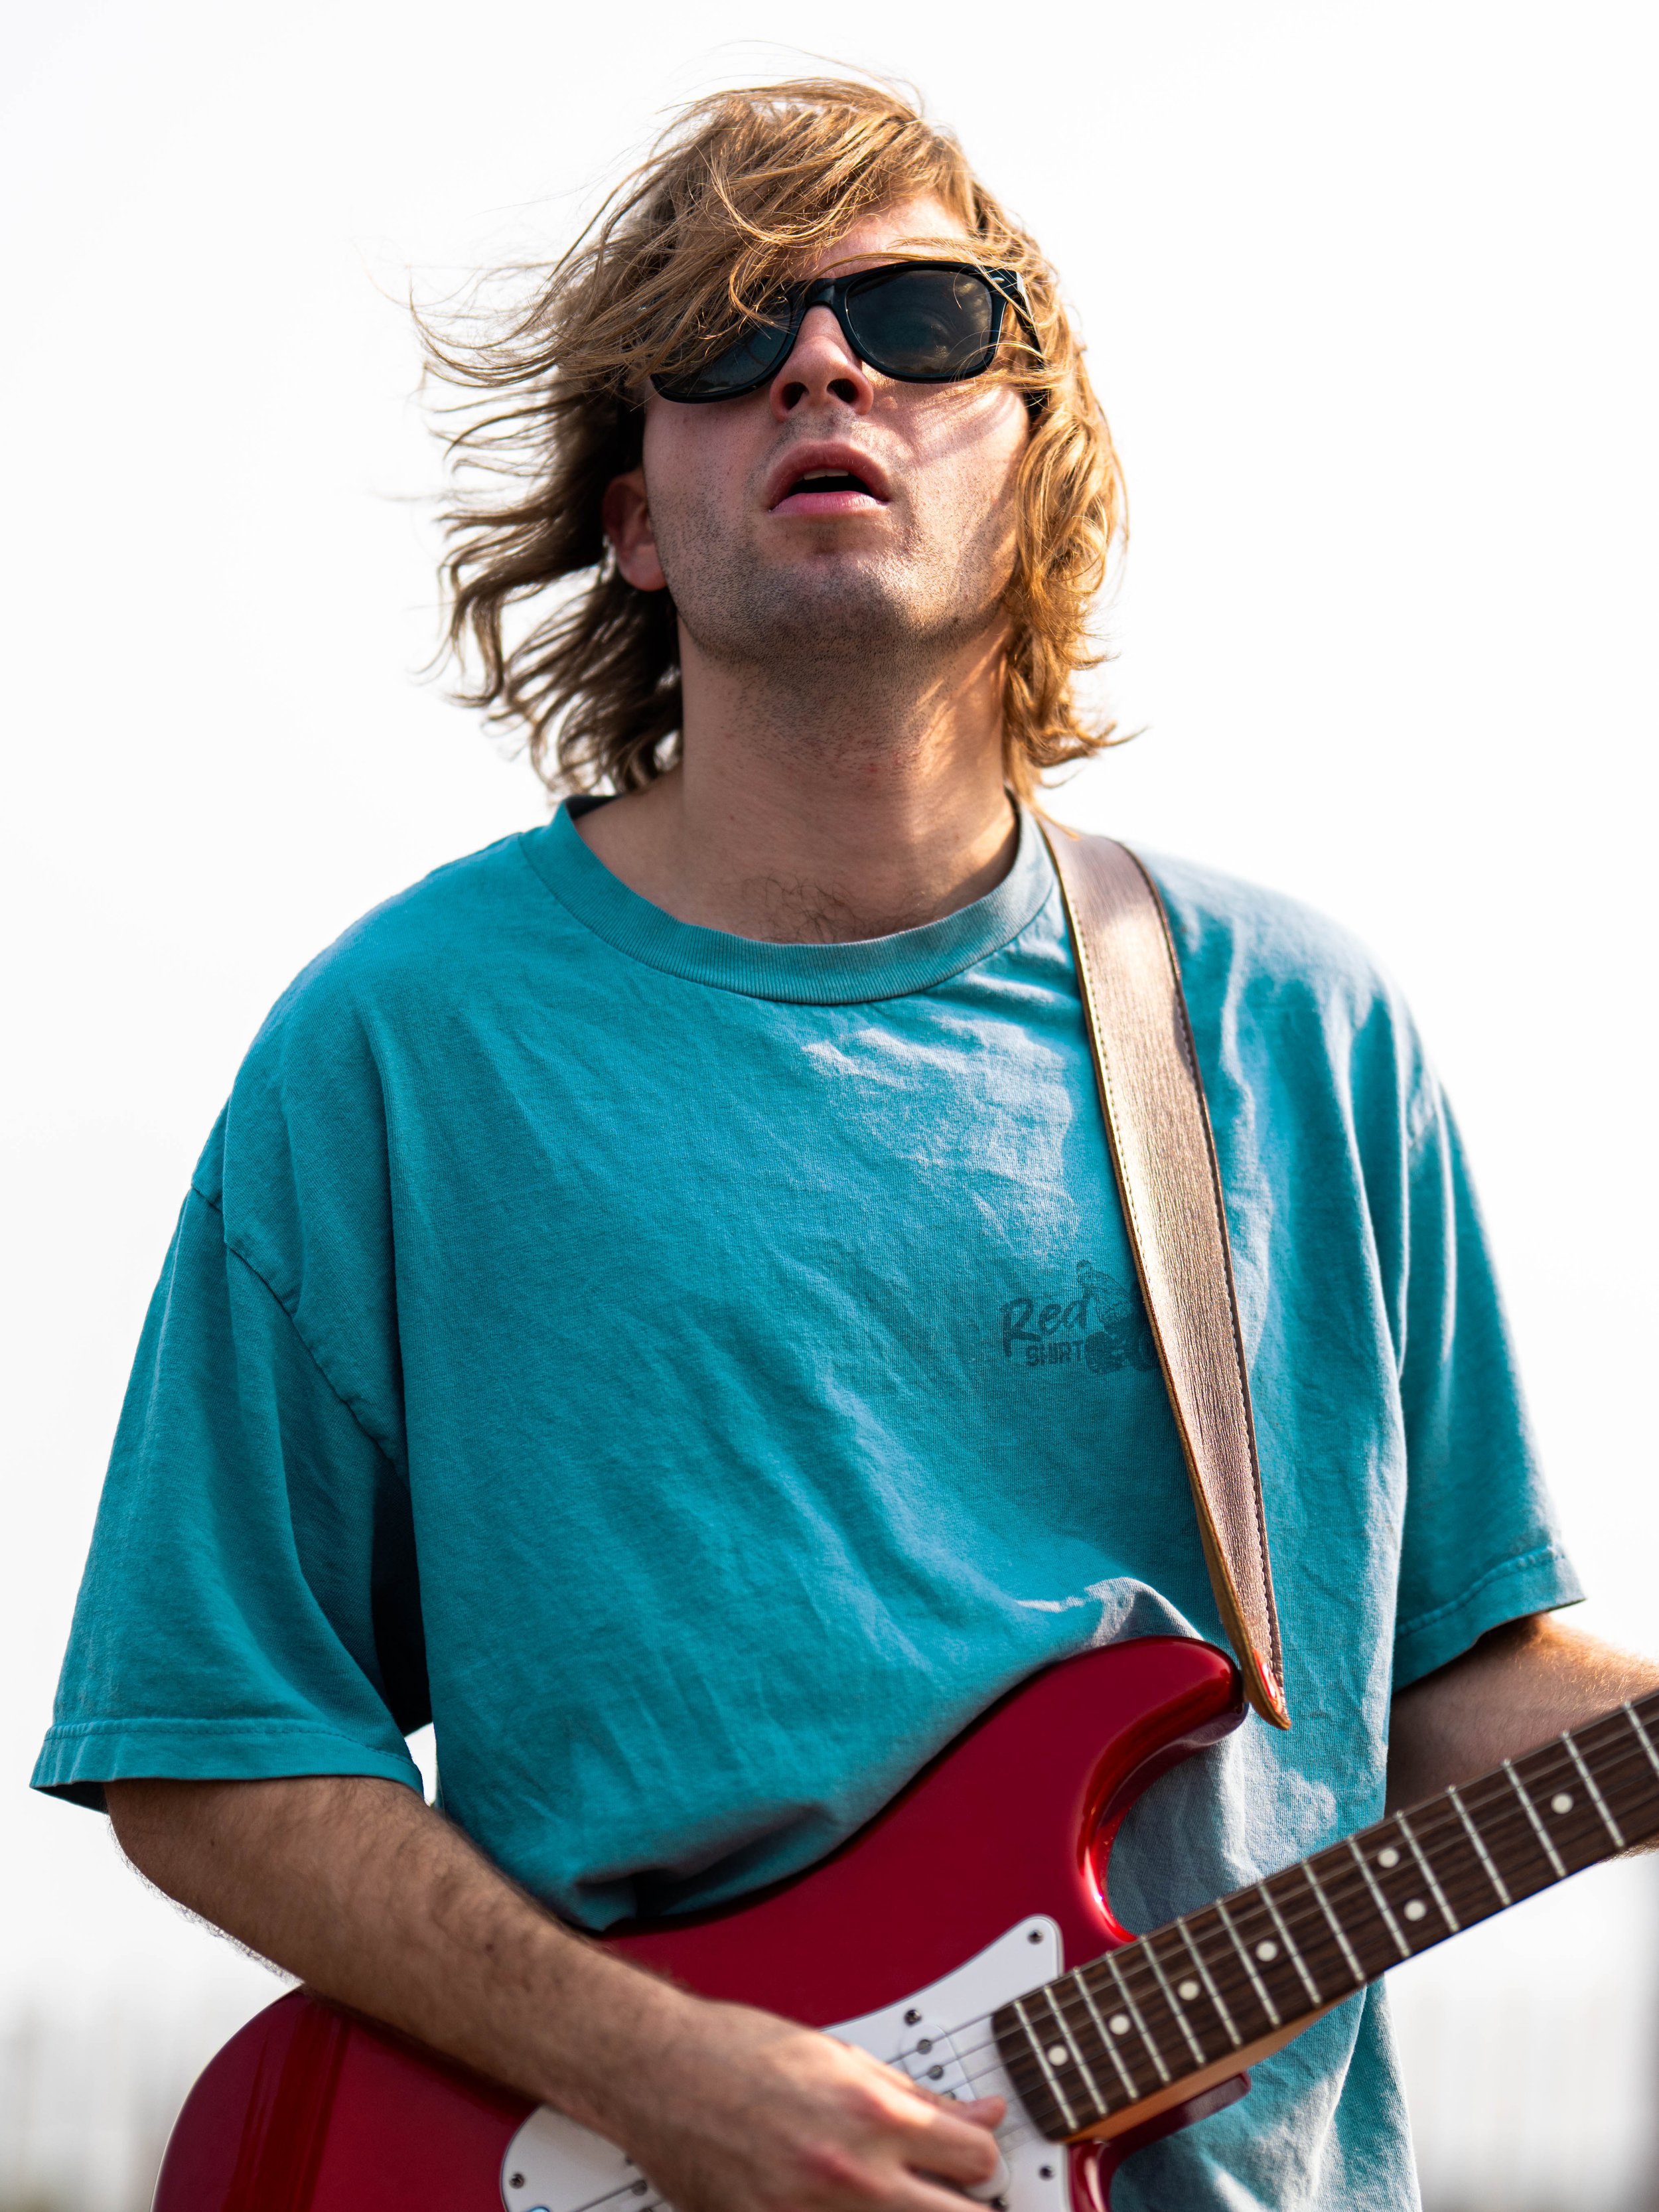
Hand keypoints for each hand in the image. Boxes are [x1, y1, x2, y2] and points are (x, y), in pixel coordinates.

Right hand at [576, 1977, 1007, 2211]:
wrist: (658, 2072)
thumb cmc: (741, 2053)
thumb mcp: (841, 2058)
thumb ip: (919, 2098)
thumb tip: (981, 2114)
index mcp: (872, 2114)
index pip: (977, 2159)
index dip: (981, 2159)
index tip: (971, 2158)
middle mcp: (849, 2174)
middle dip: (965, 2207)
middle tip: (951, 2197)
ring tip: (886, 2194)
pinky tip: (838, 2206)